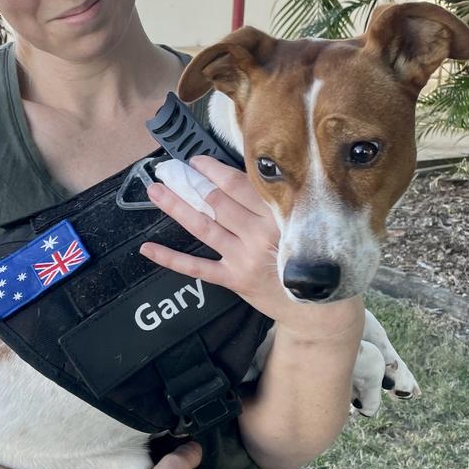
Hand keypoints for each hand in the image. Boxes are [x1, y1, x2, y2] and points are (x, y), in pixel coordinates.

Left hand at [139, 156, 361, 339]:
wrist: (320, 308)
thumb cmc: (313, 258)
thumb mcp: (301, 222)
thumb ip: (275, 203)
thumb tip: (238, 177)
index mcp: (278, 215)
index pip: (239, 184)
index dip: (213, 170)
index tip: (196, 160)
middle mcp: (259, 235)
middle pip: (216, 202)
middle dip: (189, 183)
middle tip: (167, 169)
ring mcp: (244, 258)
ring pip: (203, 226)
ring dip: (176, 207)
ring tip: (155, 191)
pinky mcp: (234, 280)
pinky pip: (196, 267)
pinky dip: (171, 258)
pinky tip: (148, 248)